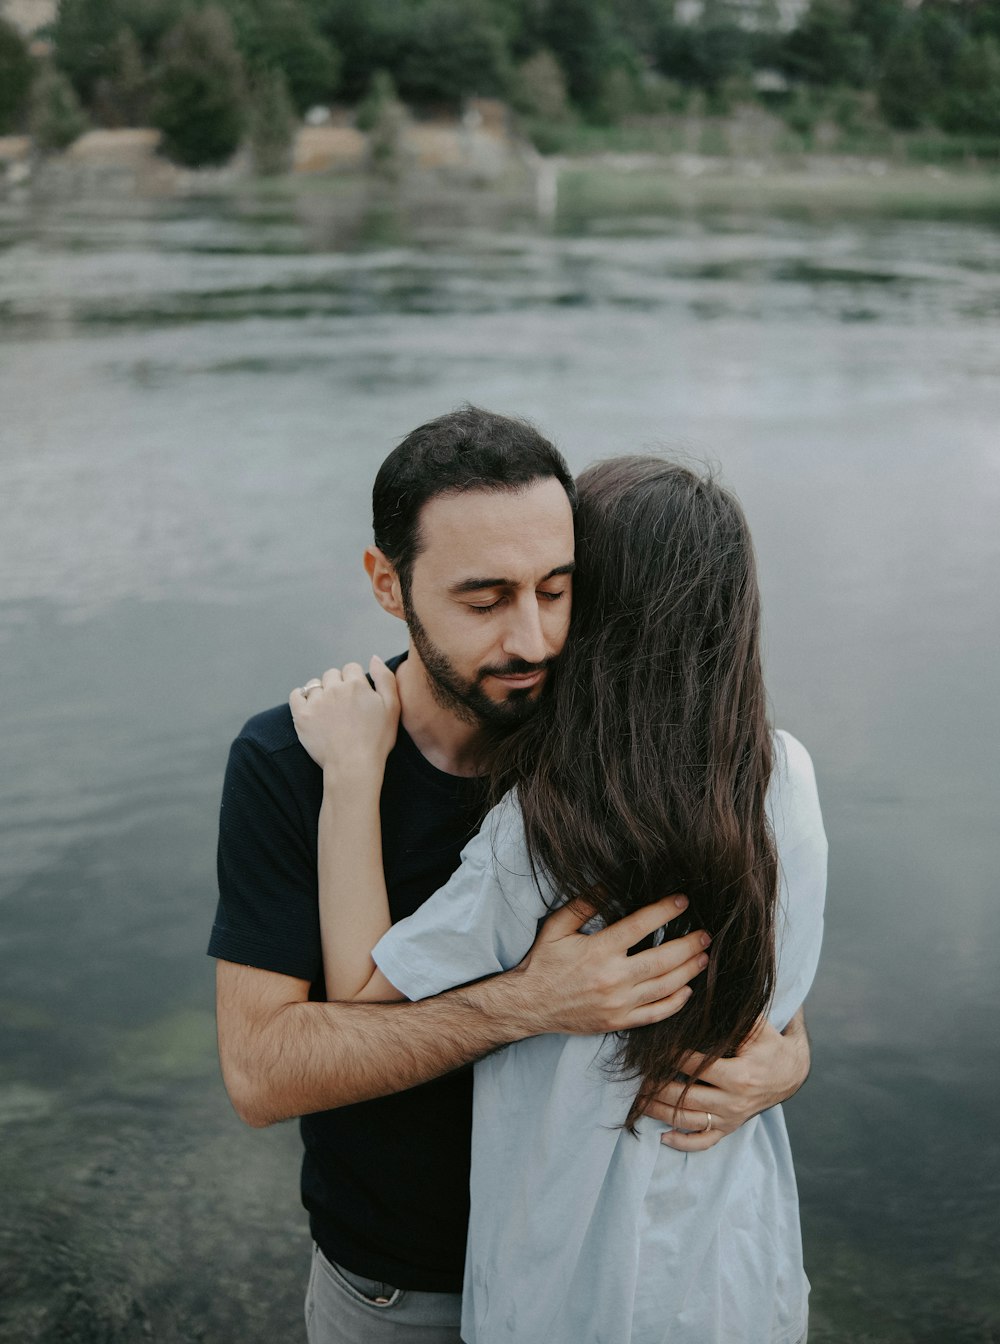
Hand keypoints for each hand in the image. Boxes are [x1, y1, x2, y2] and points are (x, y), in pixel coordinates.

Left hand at [290, 657, 399, 780]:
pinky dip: (301, 697)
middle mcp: (334, 688)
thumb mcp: (392, 707)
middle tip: (343, 706)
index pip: (351, 668)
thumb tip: (374, 658)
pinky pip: (296, 695)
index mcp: (356, 684)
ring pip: (315, 685)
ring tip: (328, 711)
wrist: (354, 765)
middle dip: (337, 685)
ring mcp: (316, 701)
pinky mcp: (302, 716)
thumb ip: (385, 678)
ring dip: (321, 693)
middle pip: (332, 674)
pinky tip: (309, 707)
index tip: (357, 697)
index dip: (354, 681)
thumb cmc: (376, 740)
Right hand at [505, 894, 710, 1035]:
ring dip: (689, 971)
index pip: (641, 926)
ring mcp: (618, 1004)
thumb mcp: (557, 927)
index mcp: (599, 950)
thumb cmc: (543, 962)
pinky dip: (676, 1002)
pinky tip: (687, 989)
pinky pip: (656, 1015)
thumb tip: (610, 884)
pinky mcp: (619, 1022)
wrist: (528, 1005)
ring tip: (704, 957)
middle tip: (706, 934)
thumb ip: (584, 905)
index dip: (665, 911)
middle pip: (663, 959)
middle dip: (689, 945)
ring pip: (665, 987)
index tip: (683, 902)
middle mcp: (612, 978)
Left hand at [648, 1008, 810, 1150]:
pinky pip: (704, 1142)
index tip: (652, 1050)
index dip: (670, 1057)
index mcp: (739, 1076)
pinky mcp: (730, 1128)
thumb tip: (702, 994)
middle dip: (657, 1088)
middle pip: (686, 1098)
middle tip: (635, 1078)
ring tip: (638, 1102)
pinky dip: (683, 1143)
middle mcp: (733, 1102)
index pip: (694, 1067)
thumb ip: (732, 1015)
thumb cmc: (770, 1045)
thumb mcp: (757, 1028)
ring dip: (660, 1113)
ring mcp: (731, 1118)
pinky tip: (662, 1137)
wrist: (791, 1073)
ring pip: (689, 1121)